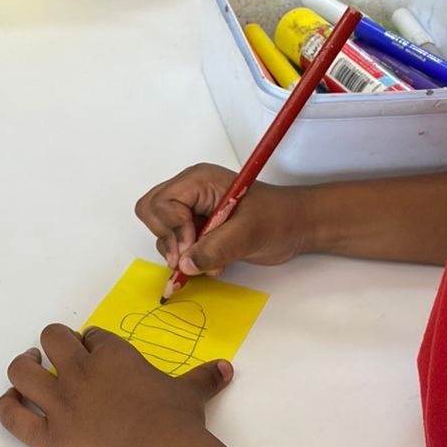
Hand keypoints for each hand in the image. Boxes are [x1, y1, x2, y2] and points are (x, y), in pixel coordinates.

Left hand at [0, 324, 230, 446]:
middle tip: (59, 355)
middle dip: (55, 344)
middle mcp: (80, 372)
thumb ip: (202, 378)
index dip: (92, 343)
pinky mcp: (47, 436)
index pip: (93, 336)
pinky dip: (6, 406)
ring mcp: (60, 404)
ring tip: (30, 367)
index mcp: (113, 356)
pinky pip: (12, 417)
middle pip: (53, 339)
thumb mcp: (191, 393)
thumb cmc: (176, 420)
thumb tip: (226, 368)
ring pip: (22, 371)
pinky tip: (11, 401)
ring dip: (23, 366)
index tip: (95, 352)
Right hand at [136, 163, 316, 277]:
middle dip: (168, 239)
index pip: (162, 203)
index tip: (193, 248)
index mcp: (199, 181)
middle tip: (190, 256)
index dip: (174, 229)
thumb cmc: (278, 218)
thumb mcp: (248, 232)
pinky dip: (187, 260)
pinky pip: (175, 246)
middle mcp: (189, 192)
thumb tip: (184, 265)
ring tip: (211, 263)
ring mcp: (191, 211)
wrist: (295, 227)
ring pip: (161, 233)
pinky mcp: (196, 229)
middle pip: (151, 212)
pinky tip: (211, 264)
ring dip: (180, 254)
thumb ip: (215, 248)